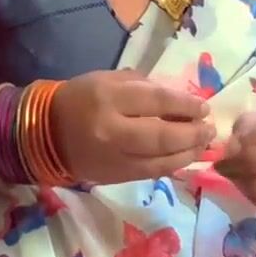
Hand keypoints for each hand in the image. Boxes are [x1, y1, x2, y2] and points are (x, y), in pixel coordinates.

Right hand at [53, 70, 215, 185]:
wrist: (45, 135)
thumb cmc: (80, 99)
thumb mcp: (107, 80)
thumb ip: (143, 87)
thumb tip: (181, 99)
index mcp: (109, 98)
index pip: (156, 101)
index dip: (185, 105)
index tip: (203, 107)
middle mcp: (112, 130)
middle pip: (163, 135)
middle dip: (192, 133)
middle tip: (209, 129)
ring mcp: (115, 157)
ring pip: (161, 160)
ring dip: (189, 153)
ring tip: (204, 144)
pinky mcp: (116, 177)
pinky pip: (152, 173)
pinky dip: (173, 166)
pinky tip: (186, 158)